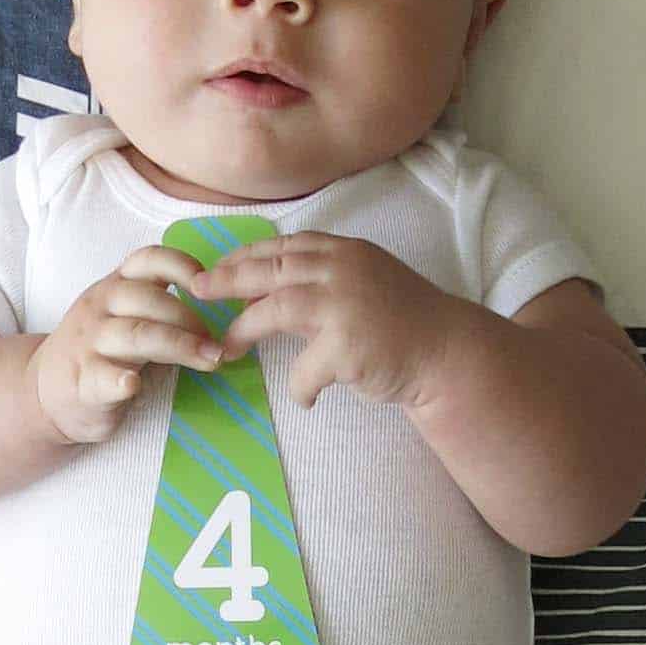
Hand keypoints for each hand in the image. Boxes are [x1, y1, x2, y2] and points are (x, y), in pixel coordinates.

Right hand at [28, 241, 233, 447]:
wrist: (45, 392)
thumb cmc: (101, 351)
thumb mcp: (124, 317)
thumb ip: (161, 307)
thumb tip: (221, 310)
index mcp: (115, 288)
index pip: (147, 260)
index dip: (181, 265)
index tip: (208, 285)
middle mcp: (100, 308)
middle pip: (149, 300)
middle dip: (191, 319)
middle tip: (219, 345)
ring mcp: (89, 345)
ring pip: (136, 335)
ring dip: (179, 346)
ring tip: (211, 361)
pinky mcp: (83, 383)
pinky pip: (102, 377)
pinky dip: (119, 380)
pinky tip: (133, 385)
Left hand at [188, 230, 459, 412]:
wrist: (448, 352)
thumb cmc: (404, 322)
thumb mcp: (365, 282)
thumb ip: (324, 278)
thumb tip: (265, 290)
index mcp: (345, 252)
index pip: (283, 246)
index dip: (245, 256)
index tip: (218, 268)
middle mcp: (342, 270)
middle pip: (270, 268)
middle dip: (227, 279)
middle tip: (198, 290)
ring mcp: (344, 306)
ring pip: (275, 310)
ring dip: (246, 330)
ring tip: (228, 349)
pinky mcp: (346, 347)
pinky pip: (304, 371)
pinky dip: (300, 387)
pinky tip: (307, 398)